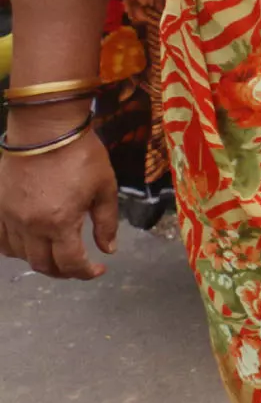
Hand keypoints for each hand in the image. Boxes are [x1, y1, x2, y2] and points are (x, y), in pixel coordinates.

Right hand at [0, 119, 117, 279]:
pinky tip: (29, 243)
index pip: (70, 263)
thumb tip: (108, 249)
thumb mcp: (105, 188)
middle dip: (64, 271)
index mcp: (60, 222)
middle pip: (43, 265)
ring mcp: (10, 216)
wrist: (46, 129)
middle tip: (79, 266)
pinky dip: (15, 248)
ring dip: (40, 260)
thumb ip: (106, 223)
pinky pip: (1, 239)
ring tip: (57, 253)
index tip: (98, 270)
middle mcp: (31, 225)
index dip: (85, 273)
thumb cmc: (81, 155)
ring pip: (19, 255)